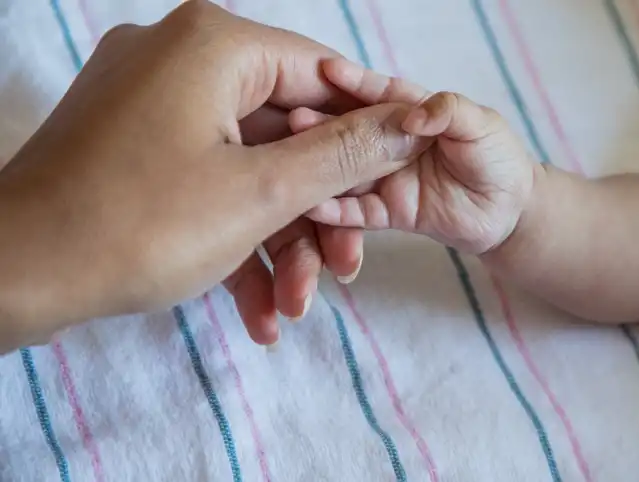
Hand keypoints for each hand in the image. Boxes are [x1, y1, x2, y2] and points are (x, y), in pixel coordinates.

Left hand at [0, 1, 429, 351]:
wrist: (14, 277)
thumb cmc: (138, 226)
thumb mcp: (261, 193)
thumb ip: (345, 155)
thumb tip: (412, 123)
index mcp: (214, 45)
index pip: (323, 76)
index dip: (368, 134)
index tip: (397, 185)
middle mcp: (183, 58)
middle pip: (287, 132)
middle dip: (317, 214)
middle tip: (345, 270)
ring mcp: (155, 103)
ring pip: (249, 166)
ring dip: (278, 242)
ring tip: (294, 310)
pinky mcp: (138, 144)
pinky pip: (208, 180)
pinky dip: (234, 238)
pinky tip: (258, 311)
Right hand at [299, 59, 540, 253]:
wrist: (510, 212)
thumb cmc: (498, 158)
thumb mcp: (481, 124)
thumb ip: (449, 111)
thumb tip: (412, 116)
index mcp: (412, 113)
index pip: (380, 94)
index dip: (355, 82)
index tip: (328, 70)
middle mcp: (391, 143)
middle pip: (352, 132)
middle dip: (325, 124)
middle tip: (296, 119)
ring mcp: (386, 178)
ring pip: (347, 171)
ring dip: (321, 165)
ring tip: (293, 157)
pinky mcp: (388, 212)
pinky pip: (358, 212)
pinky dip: (335, 211)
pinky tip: (311, 206)